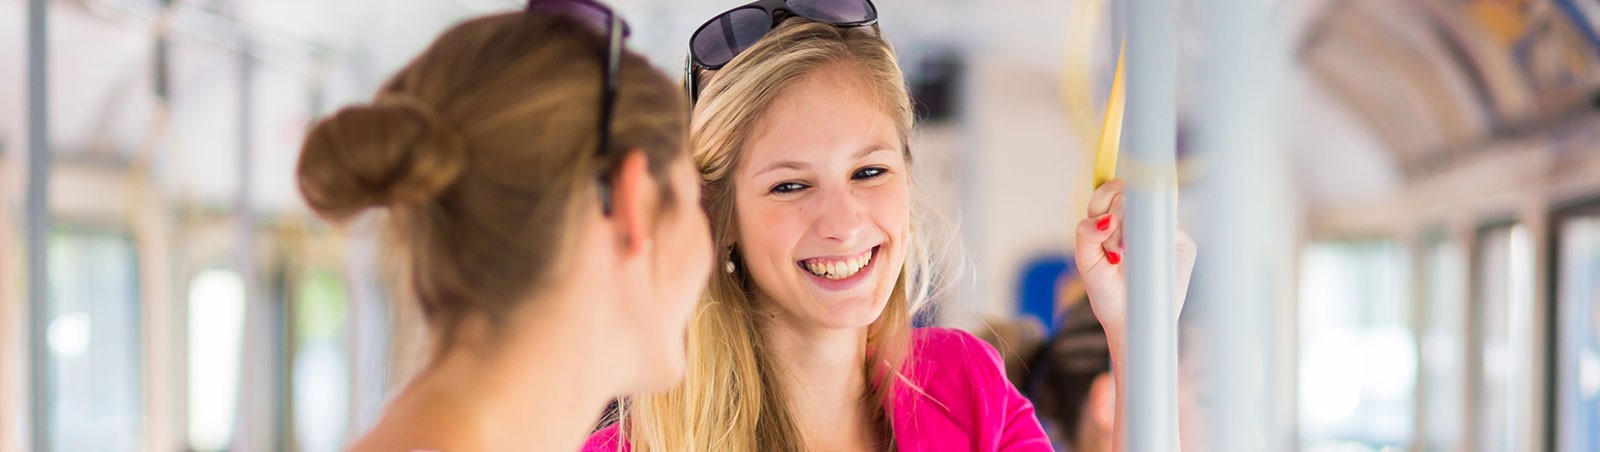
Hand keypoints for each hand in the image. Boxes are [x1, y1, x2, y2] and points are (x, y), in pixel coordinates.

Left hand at [1071, 179, 1196, 340]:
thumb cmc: (1107, 291)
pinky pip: (1167, 223)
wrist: (1130, 320)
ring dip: (1127, 228)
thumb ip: (1086, 232)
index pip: (1112, 188)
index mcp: (1116, 219)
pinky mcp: (1182, 243)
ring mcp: (1164, 229)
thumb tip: (1107, 218)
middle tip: (1112, 251)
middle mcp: (1142, 220)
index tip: (1102, 221)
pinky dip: (1146, 236)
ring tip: (1120, 256)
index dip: (1104, 196)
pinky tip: (1136, 255)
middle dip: (1114, 217)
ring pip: (1147, 204)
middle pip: (1128, 191)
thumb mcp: (1087, 260)